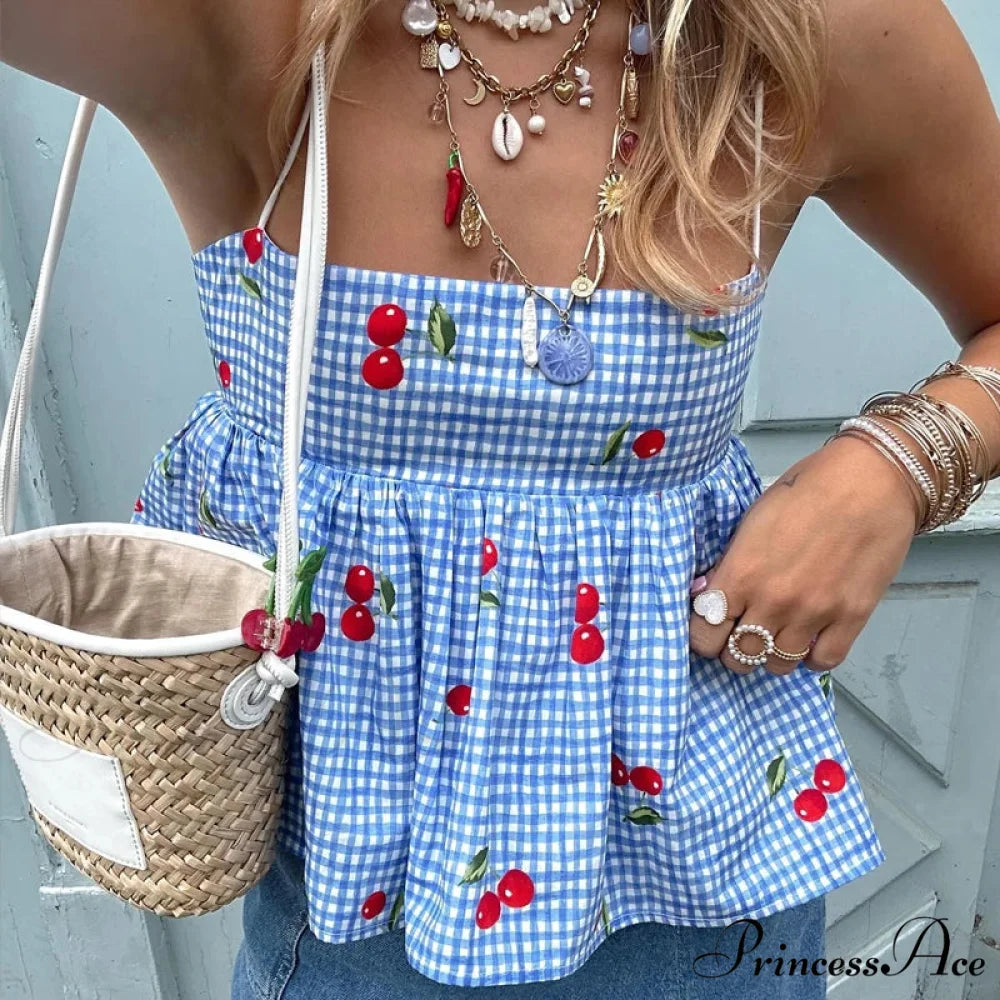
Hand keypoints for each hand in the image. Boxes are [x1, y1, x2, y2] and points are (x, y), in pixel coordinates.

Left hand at [689, 433, 918, 674]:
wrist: (869, 480)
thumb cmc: (807, 490)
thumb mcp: (751, 522)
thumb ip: (731, 565)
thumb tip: (711, 594)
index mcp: (741, 573)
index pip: (703, 633)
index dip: (702, 636)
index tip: (709, 630)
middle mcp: (773, 600)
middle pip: (737, 657)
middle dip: (732, 650)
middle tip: (740, 635)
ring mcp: (813, 613)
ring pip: (777, 665)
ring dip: (772, 655)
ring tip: (776, 635)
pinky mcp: (851, 618)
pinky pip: (822, 662)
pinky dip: (812, 657)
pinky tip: (809, 638)